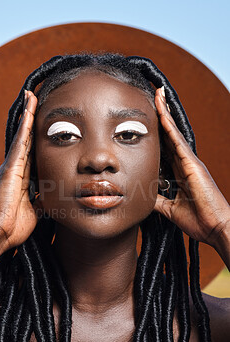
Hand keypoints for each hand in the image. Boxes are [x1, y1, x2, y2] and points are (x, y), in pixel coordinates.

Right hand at [0, 90, 38, 250]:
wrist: (1, 233)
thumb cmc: (16, 224)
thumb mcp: (36, 209)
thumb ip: (43, 199)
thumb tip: (53, 197)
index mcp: (22, 176)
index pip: (31, 150)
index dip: (36, 135)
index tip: (43, 121)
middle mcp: (15, 167)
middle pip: (26, 138)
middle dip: (30, 118)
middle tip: (35, 99)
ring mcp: (11, 166)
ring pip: (22, 135)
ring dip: (28, 116)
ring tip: (32, 97)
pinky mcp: (10, 168)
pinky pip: (19, 143)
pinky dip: (24, 127)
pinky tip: (29, 112)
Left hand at [154, 87, 229, 249]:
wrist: (214, 228)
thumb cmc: (197, 220)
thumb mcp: (169, 209)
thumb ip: (157, 199)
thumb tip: (143, 195)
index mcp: (180, 173)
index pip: (165, 148)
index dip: (156, 134)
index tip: (146, 120)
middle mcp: (185, 164)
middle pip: (169, 135)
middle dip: (161, 116)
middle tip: (152, 98)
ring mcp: (190, 162)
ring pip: (173, 133)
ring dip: (164, 114)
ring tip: (157, 95)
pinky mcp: (193, 164)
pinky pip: (178, 142)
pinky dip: (169, 127)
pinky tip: (161, 114)